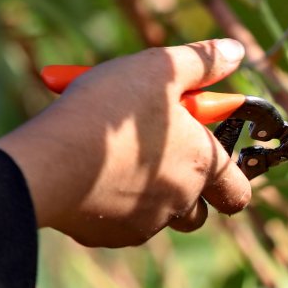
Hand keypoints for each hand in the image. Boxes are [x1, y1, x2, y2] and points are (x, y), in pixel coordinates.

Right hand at [0, 39, 251, 246]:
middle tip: (157, 157)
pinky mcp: (107, 235)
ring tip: (117, 159)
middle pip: (198, 210)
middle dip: (185, 190)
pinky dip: (108, 203)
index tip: (213, 158)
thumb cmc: (110, 113)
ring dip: (145, 194)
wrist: (49, 162)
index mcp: (203, 166)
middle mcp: (180, 201)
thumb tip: (234, 52)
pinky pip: (116, 222)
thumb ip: (200, 62)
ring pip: (155, 216)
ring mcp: (145, 224)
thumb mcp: (158, 70)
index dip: (230, 180)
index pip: (238, 192)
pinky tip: (85, 174)